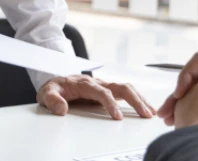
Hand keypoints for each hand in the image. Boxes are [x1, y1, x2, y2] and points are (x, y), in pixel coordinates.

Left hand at [36, 75, 154, 119]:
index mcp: (84, 83)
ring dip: (140, 99)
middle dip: (135, 100)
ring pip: (126, 88)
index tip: (118, 117)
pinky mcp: (107, 90)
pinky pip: (125, 92)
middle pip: (121, 87)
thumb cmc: (53, 88)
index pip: (102, 92)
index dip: (111, 104)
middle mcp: (98, 83)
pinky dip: (138, 99)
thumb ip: (52, 100)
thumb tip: (62, 109)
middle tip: (145, 114)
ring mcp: (104, 86)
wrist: (55, 80)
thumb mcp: (46, 93)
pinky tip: (145, 108)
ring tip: (151, 112)